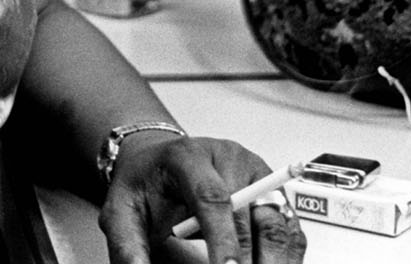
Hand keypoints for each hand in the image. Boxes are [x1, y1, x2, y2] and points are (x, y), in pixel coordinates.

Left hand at [99, 135, 306, 263]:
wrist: (158, 163)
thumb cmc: (145, 185)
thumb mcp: (121, 211)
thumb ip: (127, 245)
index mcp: (189, 157)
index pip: (213, 197)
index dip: (225, 239)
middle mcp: (229, 158)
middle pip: (253, 212)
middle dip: (253, 260)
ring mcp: (255, 173)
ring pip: (280, 222)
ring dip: (276, 261)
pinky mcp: (271, 191)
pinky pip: (290, 228)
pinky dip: (286, 257)